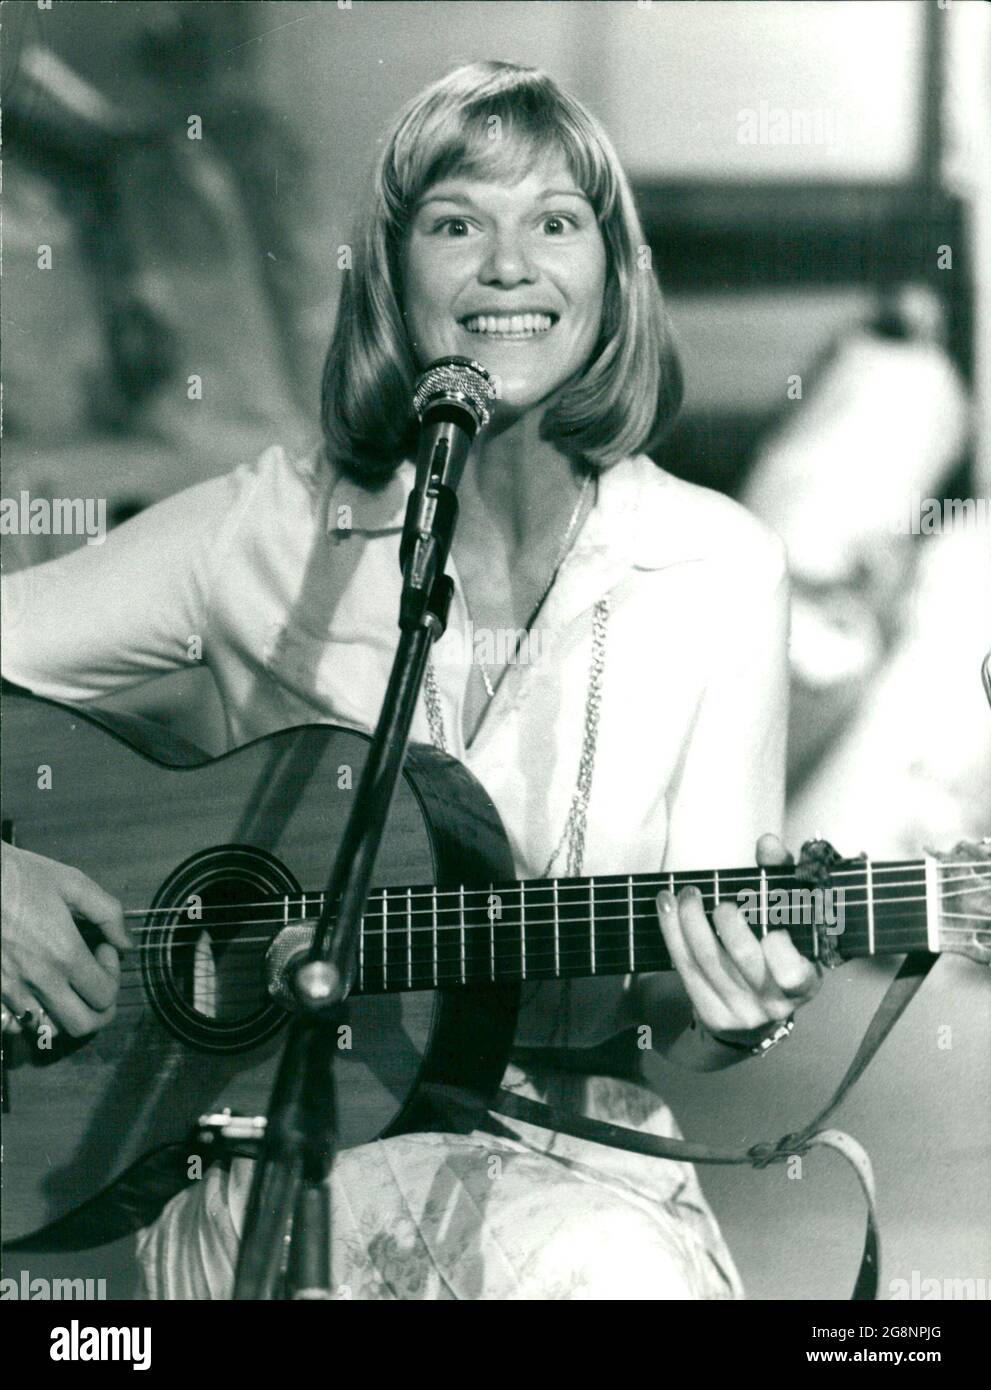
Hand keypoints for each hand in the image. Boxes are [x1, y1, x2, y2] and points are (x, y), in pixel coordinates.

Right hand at [1, 842, 129, 1037]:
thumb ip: (108, 914)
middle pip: (83, 1025)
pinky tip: (33, 990)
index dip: (114, 974)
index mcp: (64, 954)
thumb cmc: (18, 876)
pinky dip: (29, 1017)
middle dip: (99, 1007)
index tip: (103, 949)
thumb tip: (125, 944)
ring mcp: (9, 991)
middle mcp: (38, 981)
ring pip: (49, 1029)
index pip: (105, 995)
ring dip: (65, 1012)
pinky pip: (12, 1025)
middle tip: (95, 979)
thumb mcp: (72, 882)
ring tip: (64, 983)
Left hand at [655, 834, 821, 1048]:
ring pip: (707, 961)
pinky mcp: (712, 1015)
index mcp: (804, 981)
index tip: (770, 925)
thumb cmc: (776, 954)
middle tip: (717, 900)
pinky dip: (672, 934)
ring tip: (685, 894)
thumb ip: (781, 878)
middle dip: (726, 922)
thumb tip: (768, 843)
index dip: (779, 950)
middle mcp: (775, 1003)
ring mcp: (742, 1013)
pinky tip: (667, 908)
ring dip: (689, 921)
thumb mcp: (790, 920)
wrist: (759, 1013)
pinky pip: (685, 970)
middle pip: (744, 958)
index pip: (794, 972)